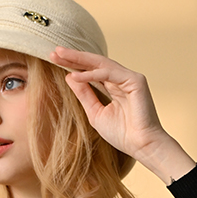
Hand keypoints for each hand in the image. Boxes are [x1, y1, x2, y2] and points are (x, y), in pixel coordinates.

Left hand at [49, 46, 195, 183]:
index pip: (90, 71)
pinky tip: (75, 76)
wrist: (142, 146)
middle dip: (74, 57)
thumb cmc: (122, 134)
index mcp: (113, 86)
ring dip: (80, 59)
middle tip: (54, 51)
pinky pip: (109, 74)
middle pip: (94, 63)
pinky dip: (91, 75)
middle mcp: (121, 79)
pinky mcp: (135, 80)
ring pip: (101, 63)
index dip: (73, 65)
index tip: (54, 59)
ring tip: (60, 56)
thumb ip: (84, 95)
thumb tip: (69, 77)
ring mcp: (129, 78)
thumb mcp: (95, 113)